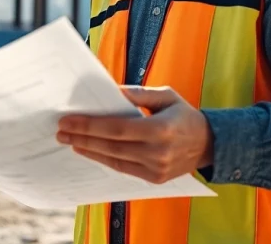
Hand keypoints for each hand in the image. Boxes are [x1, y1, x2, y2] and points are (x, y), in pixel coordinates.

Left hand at [56, 86, 213, 183]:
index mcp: (161, 129)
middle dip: (82, 138)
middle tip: (61, 131)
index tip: (68, 121)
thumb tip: (111, 92)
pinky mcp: (154, 179)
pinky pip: (123, 169)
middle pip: (110, 146)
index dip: (89, 126)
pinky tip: (90, 150)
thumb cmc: (184, 115)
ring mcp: (156, 169)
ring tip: (70, 141)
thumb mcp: (166, 96)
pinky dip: (104, 159)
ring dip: (89, 150)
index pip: (116, 128)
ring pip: (113, 160)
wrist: (209, 144)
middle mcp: (158, 152)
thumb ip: (138, 94)